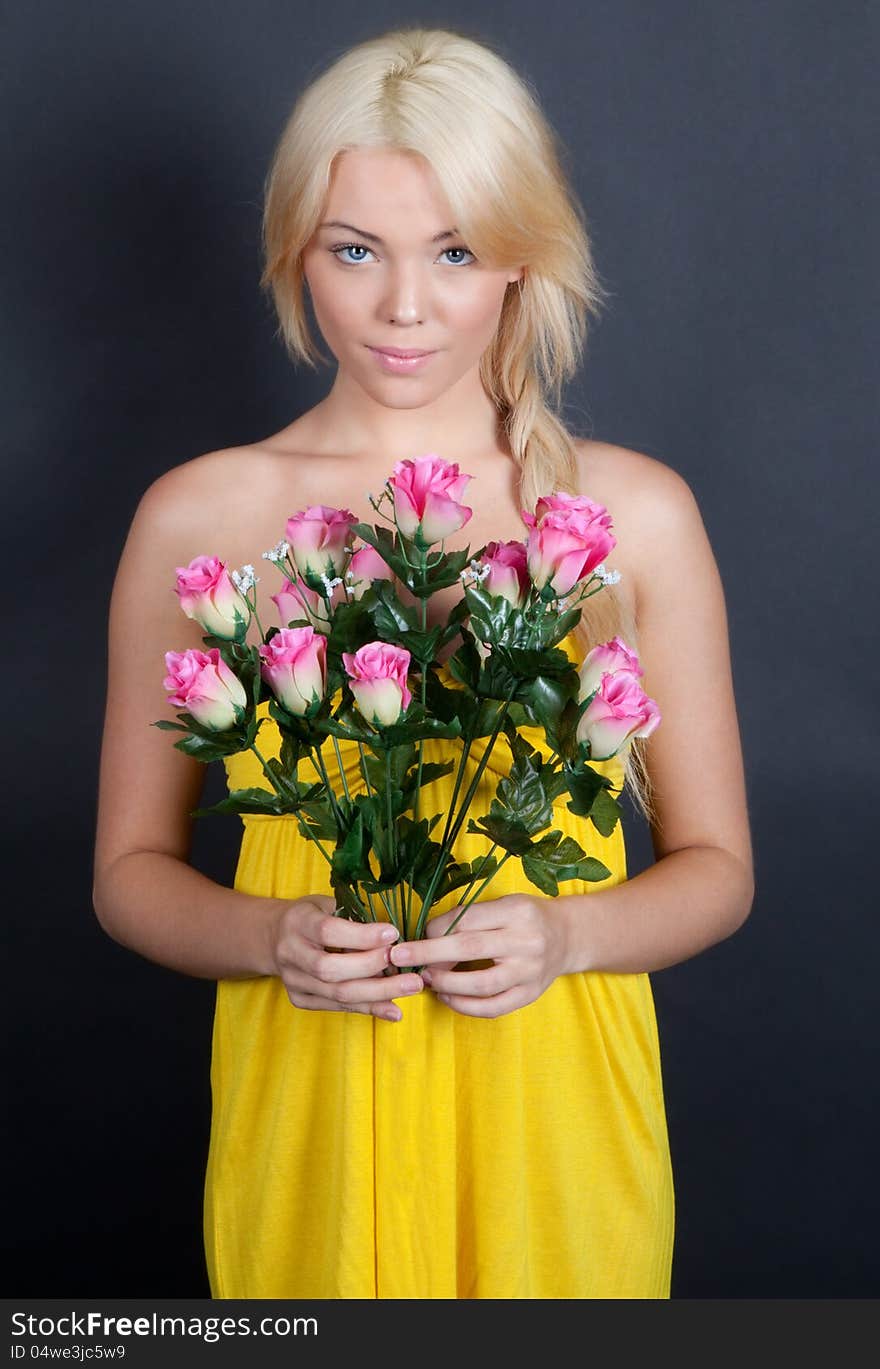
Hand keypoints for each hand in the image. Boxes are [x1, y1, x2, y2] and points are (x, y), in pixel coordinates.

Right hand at [270, 896, 423, 1021]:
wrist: (274, 937)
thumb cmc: (312, 916)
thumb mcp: (328, 904)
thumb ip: (353, 918)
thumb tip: (392, 936)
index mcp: (297, 922)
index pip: (328, 931)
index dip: (361, 935)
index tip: (392, 933)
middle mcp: (290, 953)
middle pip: (330, 969)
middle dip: (372, 968)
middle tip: (408, 966)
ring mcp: (293, 980)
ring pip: (337, 993)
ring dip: (378, 993)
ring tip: (411, 988)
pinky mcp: (299, 999)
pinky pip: (337, 1007)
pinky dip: (368, 1008)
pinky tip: (393, 1009)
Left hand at [388, 893, 570, 1017]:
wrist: (569, 936)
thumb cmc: (527, 917)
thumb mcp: (504, 904)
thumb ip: (471, 917)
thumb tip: (427, 936)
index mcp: (516, 911)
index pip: (467, 920)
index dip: (435, 930)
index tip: (412, 935)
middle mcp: (526, 941)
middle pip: (469, 949)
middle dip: (429, 954)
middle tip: (400, 957)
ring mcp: (530, 971)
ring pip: (481, 984)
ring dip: (446, 983)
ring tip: (426, 979)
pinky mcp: (530, 995)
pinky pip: (493, 1007)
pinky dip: (465, 1006)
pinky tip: (447, 998)